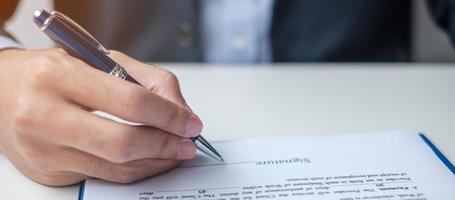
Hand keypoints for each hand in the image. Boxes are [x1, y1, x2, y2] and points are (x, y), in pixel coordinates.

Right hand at [0, 48, 202, 185]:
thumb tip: (180, 112)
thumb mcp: (99, 60)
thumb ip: (147, 81)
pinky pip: (104, 177)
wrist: (1, 94)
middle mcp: (44, 115)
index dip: (169, 116)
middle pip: (123, 143)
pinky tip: (149, 159)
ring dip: (155, 161)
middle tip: (187, 143)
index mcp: (58, 76)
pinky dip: (134, 170)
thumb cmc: (51, 74)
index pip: (130, 102)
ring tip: (173, 151)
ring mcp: (44, 150)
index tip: (190, 123)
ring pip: (116, 167)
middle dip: (165, 145)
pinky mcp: (49, 173)